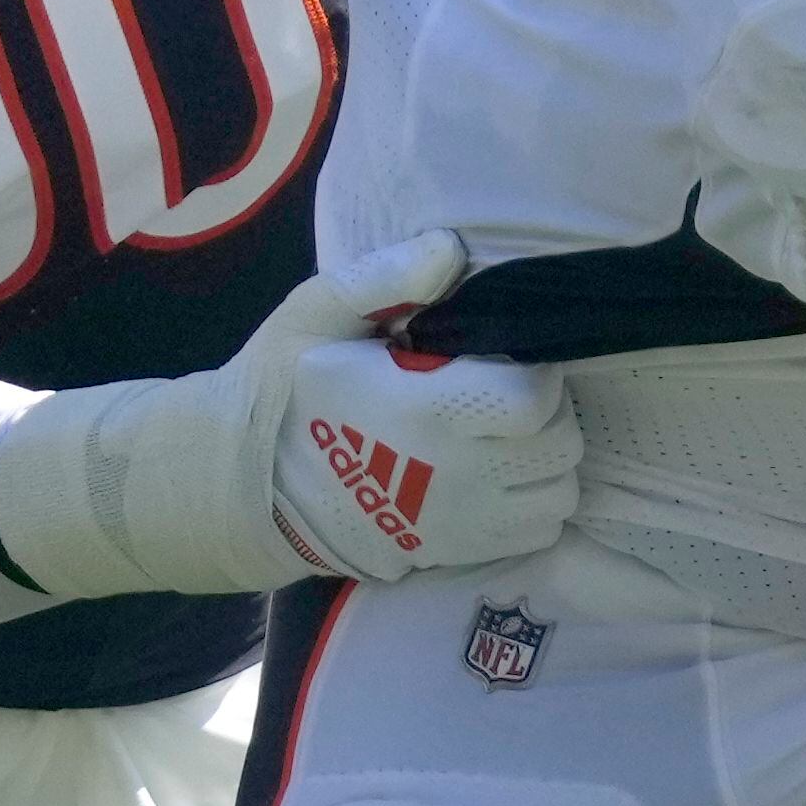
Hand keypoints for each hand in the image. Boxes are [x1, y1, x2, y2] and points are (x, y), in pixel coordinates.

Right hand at [0, 232, 584, 595]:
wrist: (246, 482)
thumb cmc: (287, 385)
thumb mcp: (319, 311)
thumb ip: (390, 277)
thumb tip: (453, 249)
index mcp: (428, 411)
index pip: (538, 399)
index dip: (534, 375)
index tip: (502, 364)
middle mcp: (456, 477)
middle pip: (560, 448)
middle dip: (547, 415)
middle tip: (505, 397)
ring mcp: (457, 526)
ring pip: (557, 496)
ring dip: (546, 464)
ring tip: (504, 439)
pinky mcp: (452, 556)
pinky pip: (534, 535)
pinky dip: (532, 506)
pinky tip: (496, 480)